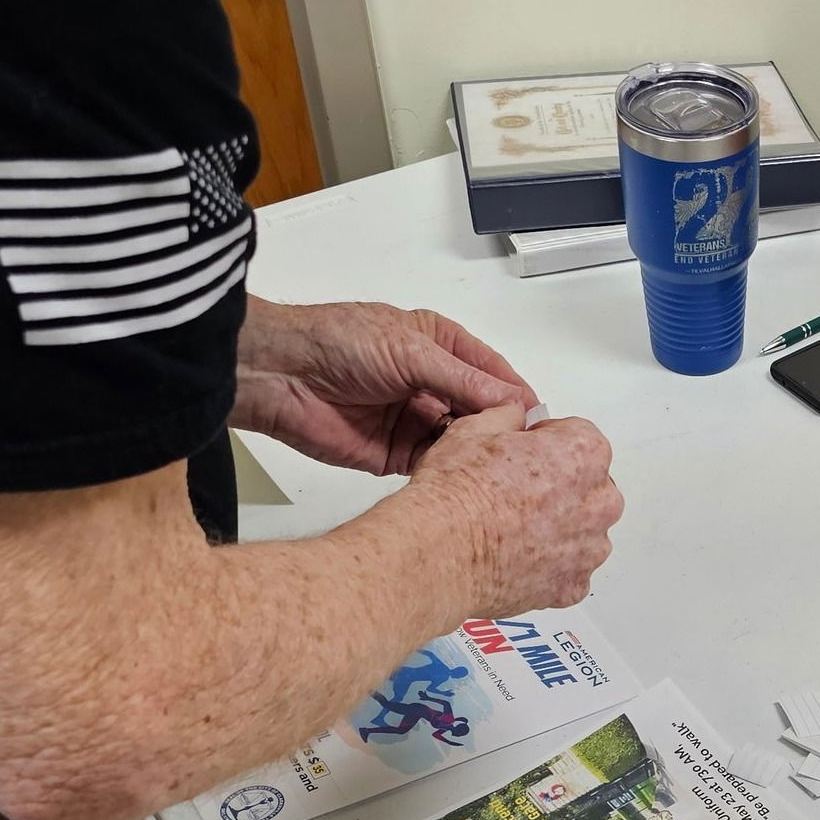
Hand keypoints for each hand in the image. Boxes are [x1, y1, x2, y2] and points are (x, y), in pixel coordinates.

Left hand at [233, 299, 538, 473]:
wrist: (277, 376)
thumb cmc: (336, 341)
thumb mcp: (413, 351)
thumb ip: (465, 380)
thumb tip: (513, 401)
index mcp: (441, 347)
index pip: (493, 375)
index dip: (518, 395)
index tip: (542, 420)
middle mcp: (432, 384)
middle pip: (483, 412)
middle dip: (503, 429)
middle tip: (526, 451)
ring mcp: (415, 420)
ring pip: (463, 442)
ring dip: (478, 453)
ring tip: (502, 468)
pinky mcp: (395, 455)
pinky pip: (435, 466)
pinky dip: (451, 472)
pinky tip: (468, 478)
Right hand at [409, 403, 623, 612]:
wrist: (438, 551)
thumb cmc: (458, 491)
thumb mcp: (477, 427)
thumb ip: (509, 416)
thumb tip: (515, 415)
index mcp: (585, 453)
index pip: (579, 437)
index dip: (545, 443)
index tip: (521, 456)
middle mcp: (600, 502)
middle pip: (587, 487)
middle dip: (558, 487)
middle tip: (512, 495)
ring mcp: (589, 549)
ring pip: (581, 531)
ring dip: (556, 529)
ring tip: (510, 530)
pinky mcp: (573, 587)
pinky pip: (568, 570)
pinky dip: (547, 566)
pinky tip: (513, 558)